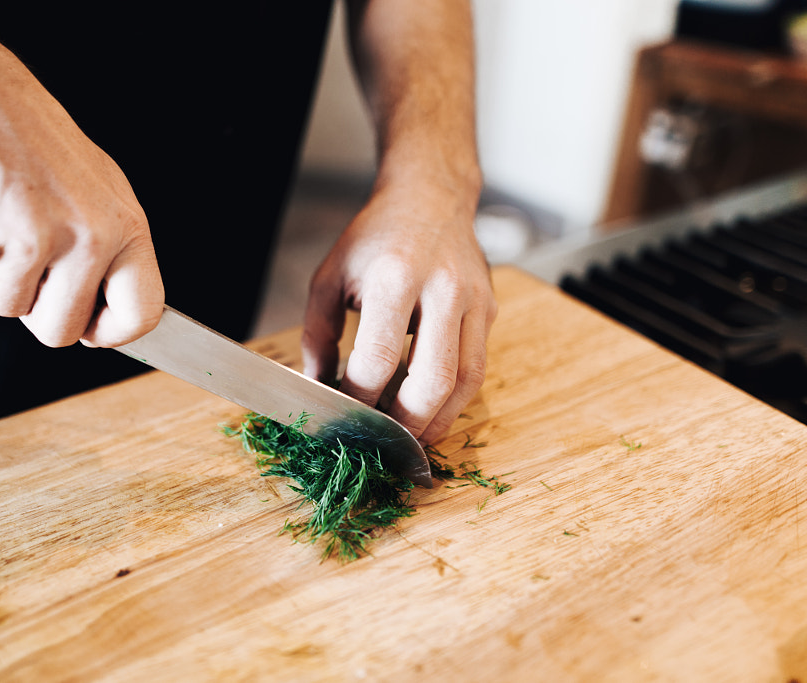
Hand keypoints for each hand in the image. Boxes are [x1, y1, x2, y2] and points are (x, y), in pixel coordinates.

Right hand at [0, 15, 162, 348]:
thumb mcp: (99, 190)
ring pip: (7, 306)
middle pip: (60, 331)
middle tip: (26, 256)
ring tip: (0, 217)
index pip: (142, 313)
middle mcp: (85, 235)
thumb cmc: (32, 142)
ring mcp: (28, 237)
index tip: (88, 327)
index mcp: (124, 225)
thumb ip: (112, 252)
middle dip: (37, 308)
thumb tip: (111, 317)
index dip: (110, 333)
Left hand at [301, 180, 495, 443]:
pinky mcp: (490, 310)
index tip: (343, 414)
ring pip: (465, 381)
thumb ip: (318, 333)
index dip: (359, 397)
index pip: (379, 357)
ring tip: (410, 441)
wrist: (429, 199)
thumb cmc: (375, 238)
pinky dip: (455, 401)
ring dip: (437, 421)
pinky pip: (478, 368)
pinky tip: (431, 414)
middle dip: (405, 422)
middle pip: (432, 378)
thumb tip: (317, 385)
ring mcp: (474, 300)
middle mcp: (442, 288)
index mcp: (395, 276)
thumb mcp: (330, 275)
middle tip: (382, 443)